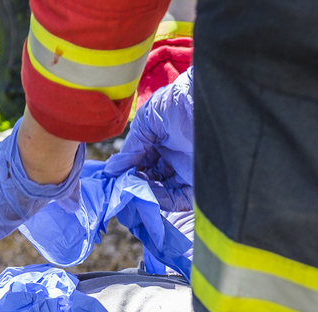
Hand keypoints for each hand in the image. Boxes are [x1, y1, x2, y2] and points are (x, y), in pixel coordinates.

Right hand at [104, 67, 193, 211]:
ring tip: (134, 195)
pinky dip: (163, 201)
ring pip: (163, 191)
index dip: (128, 173)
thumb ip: (131, 148)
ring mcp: (186, 171)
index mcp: (160, 143)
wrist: (205, 103)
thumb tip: (112, 169)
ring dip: (147, 196)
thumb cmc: (175, 104)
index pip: (141, 164)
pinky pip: (179, 198)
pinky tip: (149, 198)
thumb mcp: (146, 122)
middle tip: (122, 192)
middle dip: (136, 187)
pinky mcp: (199, 183)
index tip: (115, 181)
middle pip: (151, 180)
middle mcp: (173, 158)